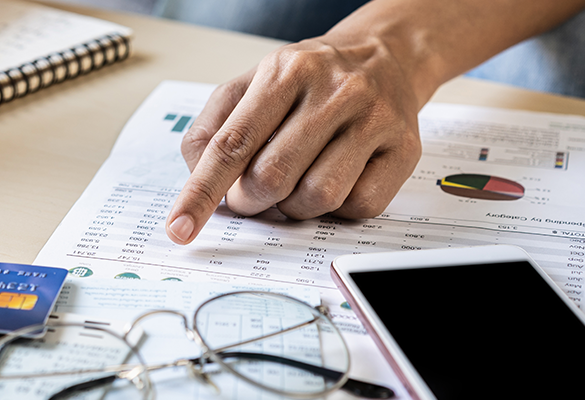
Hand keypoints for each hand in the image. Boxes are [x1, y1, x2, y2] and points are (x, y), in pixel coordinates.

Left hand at [166, 36, 424, 244]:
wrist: (386, 57)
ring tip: (295, 184)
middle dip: (251, 201)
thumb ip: (213, 127)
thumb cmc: (308, 81)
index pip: (231, 144)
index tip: (179, 227)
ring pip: (316, 197)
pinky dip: (337, 209)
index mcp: (285, 72)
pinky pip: (358, 207)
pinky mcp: (404, 149)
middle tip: (252, 195)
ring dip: (294, 208)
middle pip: (271, 178)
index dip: (201, 192)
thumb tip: (196, 176)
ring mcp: (374, 120)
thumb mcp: (251, 85)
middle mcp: (334, 91)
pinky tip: (335, 180)